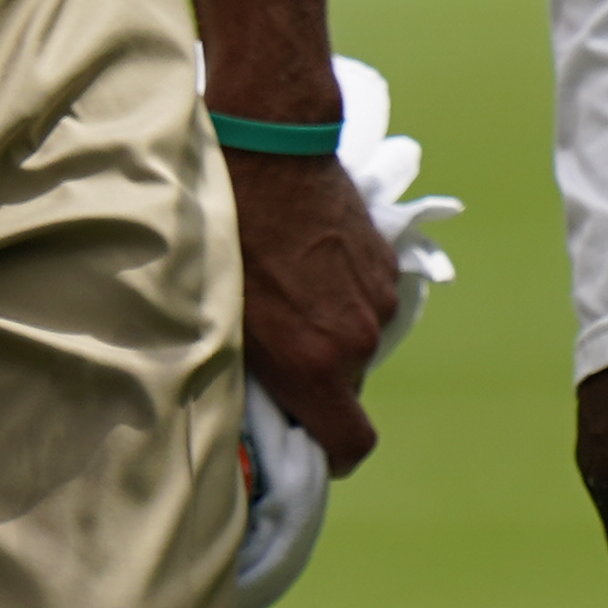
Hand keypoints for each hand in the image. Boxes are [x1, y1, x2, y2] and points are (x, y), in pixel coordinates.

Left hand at [228, 143, 398, 472]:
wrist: (272, 150)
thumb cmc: (231, 236)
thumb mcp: (222, 318)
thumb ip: (248, 377)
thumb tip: (247, 416)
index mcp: (317, 364)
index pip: (351, 445)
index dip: (330, 456)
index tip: (307, 445)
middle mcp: (359, 339)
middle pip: (346, 389)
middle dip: (316, 381)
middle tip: (276, 349)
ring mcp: (378, 299)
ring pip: (358, 342)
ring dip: (332, 334)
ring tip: (289, 295)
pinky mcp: (385, 262)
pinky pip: (368, 302)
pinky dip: (344, 298)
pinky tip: (308, 266)